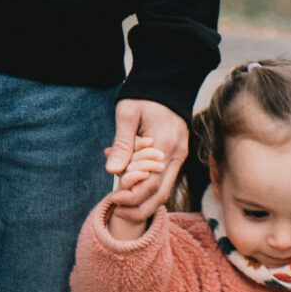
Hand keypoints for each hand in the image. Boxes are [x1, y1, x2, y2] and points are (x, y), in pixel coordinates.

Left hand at [105, 99, 188, 219]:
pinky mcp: (177, 155)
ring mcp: (179, 156)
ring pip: (164, 191)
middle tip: (115, 208)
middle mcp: (176, 154)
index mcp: (164, 144)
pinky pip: (164, 180)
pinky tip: (128, 184)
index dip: (130, 196)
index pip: (148, 183)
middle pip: (159, 194)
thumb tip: (112, 171)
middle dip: (137, 207)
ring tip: (120, 204)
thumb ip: (122, 143)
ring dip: (143, 202)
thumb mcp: (127, 113)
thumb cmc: (143, 96)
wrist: (166, 82)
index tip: (112, 199)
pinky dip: (147, 188)